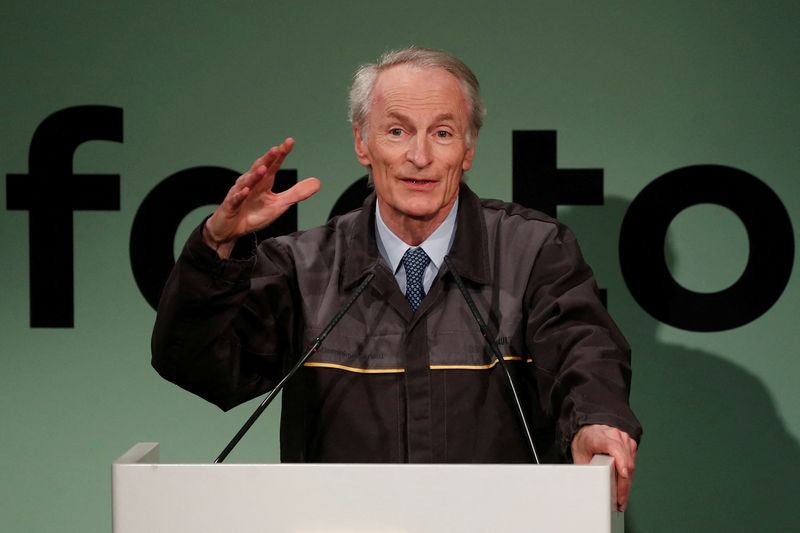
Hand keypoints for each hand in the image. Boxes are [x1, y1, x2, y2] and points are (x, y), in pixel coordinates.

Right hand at [204, 138, 320, 256]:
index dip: (281, 154)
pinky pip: (235, 199)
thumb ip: (296, 193)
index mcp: (264, 182)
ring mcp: (239, 194)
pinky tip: (245, 190)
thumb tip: (317, 182)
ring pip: (247, 182)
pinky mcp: (230, 206)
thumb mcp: (279, 205)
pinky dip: (240, 195)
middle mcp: (251, 184)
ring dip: (255, 175)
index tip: (290, 142)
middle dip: (268, 159)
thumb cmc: (254, 214)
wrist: (232, 230)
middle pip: (260, 168)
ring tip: (264, 168)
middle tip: (277, 149)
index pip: (274, 165)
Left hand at [571, 424, 637, 511]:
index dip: (620, 461)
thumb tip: (588, 487)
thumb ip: (585, 469)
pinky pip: (632, 462)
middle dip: (623, 483)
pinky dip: (628, 476)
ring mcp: (624, 438)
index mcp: (598, 437)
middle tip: (620, 501)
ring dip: (627, 482)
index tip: (623, 474)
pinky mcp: (630, 444)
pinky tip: (623, 486)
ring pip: (631, 463)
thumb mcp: (579, 456)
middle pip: (624, 460)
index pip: (613, 447)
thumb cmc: (584, 443)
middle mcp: (613, 435)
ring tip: (621, 498)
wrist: (588, 432)